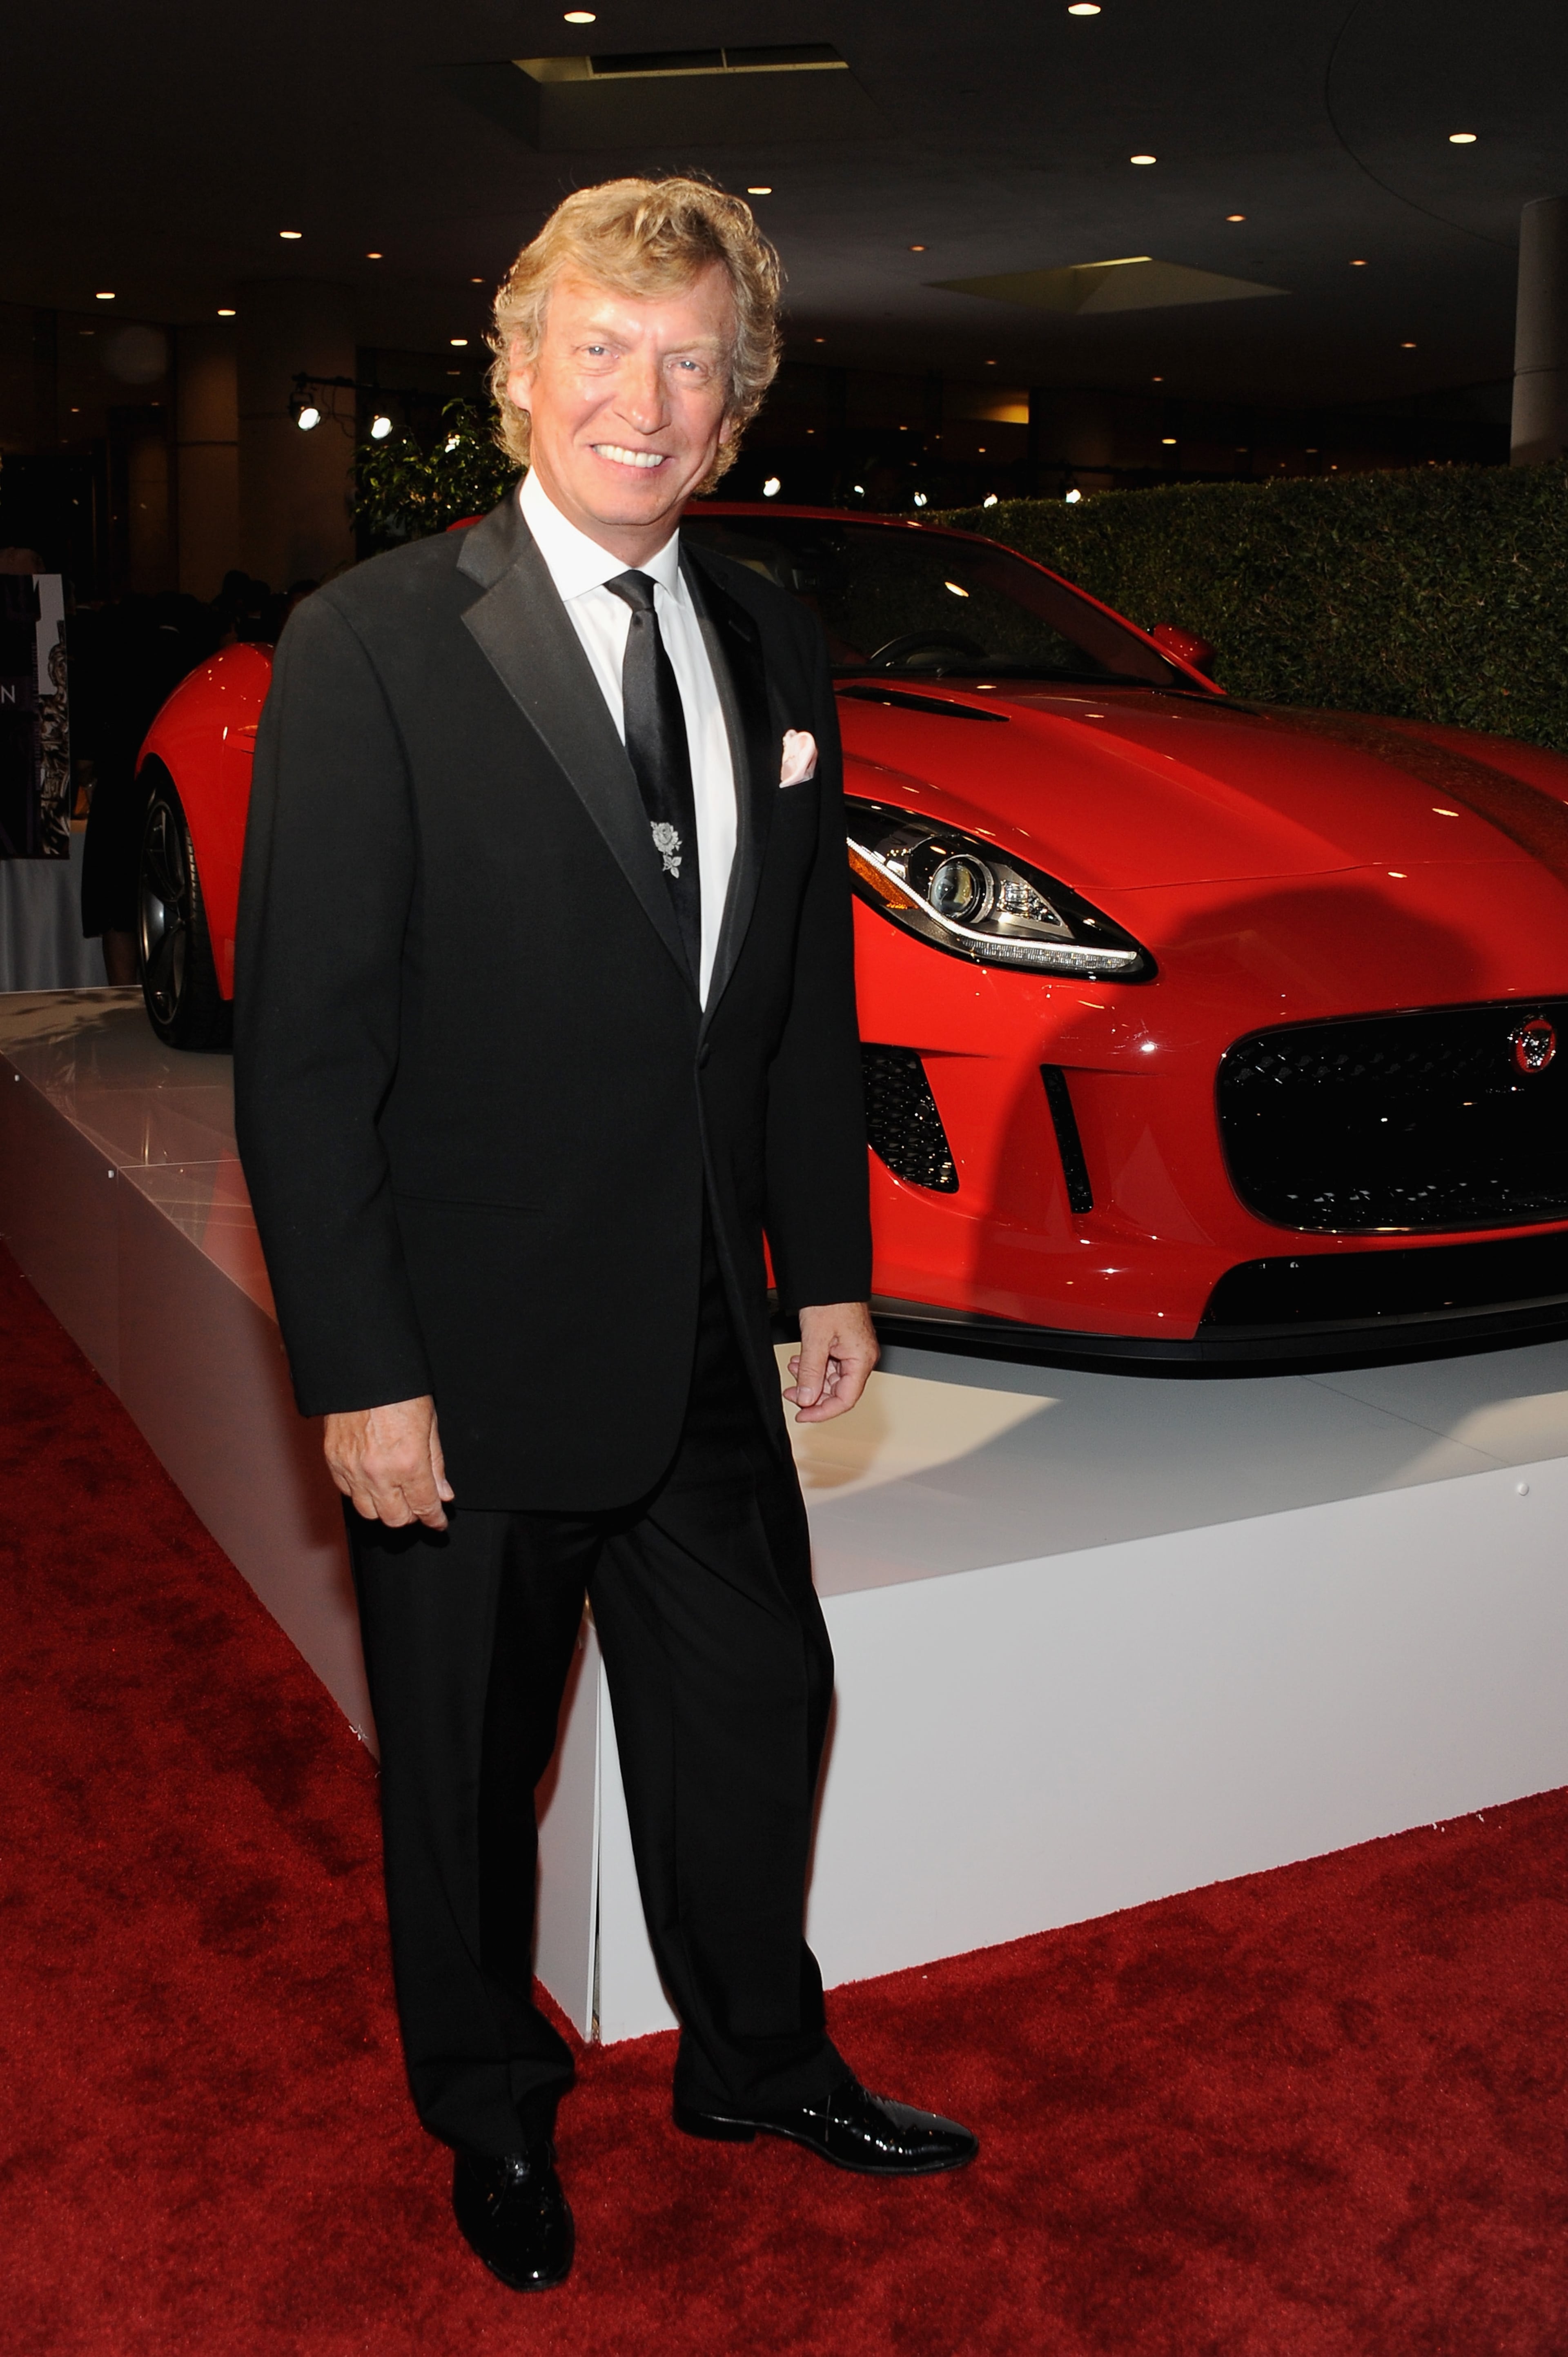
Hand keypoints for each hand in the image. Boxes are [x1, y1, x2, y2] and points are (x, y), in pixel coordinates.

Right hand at [324, 1395, 453, 1529]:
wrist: (361, 1372)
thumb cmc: (398, 1392)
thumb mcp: (429, 1425)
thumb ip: (436, 1464)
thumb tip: (443, 1493)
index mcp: (409, 1463)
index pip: (424, 1507)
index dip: (434, 1520)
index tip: (438, 1523)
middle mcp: (379, 1473)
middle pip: (395, 1519)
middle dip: (411, 1516)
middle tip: (417, 1505)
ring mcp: (353, 1470)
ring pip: (369, 1513)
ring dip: (385, 1509)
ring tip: (394, 1495)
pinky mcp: (334, 1463)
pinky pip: (348, 1494)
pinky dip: (362, 1494)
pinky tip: (372, 1481)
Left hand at [785, 1301, 878, 1422]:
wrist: (830, 1278)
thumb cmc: (831, 1300)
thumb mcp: (816, 1339)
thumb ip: (811, 1373)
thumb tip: (807, 1399)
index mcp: (862, 1359)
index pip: (845, 1399)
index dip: (822, 1412)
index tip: (803, 1415)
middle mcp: (861, 1358)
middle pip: (838, 1391)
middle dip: (812, 1393)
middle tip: (791, 1392)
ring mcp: (853, 1352)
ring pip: (831, 1379)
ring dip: (811, 1379)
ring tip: (794, 1370)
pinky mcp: (844, 1345)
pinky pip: (830, 1365)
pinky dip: (813, 1367)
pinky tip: (801, 1361)